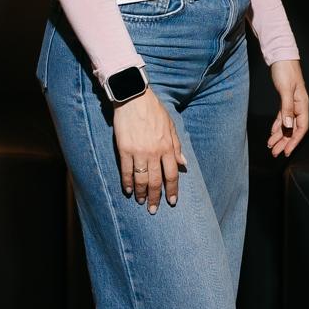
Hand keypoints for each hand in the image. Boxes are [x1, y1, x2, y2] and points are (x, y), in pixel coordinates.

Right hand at [112, 90, 185, 213]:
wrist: (134, 98)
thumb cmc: (154, 111)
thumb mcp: (171, 127)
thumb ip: (177, 147)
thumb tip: (184, 164)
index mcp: (167, 147)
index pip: (172, 174)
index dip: (172, 190)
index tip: (172, 201)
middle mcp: (154, 152)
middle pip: (155, 181)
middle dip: (155, 197)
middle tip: (154, 209)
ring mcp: (138, 152)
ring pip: (140, 179)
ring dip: (141, 193)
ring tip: (141, 202)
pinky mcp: (124, 150)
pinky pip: (126, 171)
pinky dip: (127, 183)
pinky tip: (128, 191)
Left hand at [268, 60, 308, 157]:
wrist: (281, 57)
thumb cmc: (285, 71)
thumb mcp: (285, 89)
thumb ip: (287, 108)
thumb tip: (288, 125)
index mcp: (302, 104)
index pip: (301, 128)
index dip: (294, 141)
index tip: (286, 152)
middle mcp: (299, 106)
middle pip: (293, 129)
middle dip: (284, 142)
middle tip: (275, 153)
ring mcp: (292, 104)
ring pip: (287, 125)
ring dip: (279, 136)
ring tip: (271, 146)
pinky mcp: (285, 100)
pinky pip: (282, 117)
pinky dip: (277, 126)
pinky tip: (272, 133)